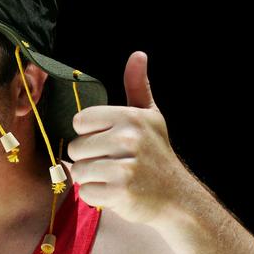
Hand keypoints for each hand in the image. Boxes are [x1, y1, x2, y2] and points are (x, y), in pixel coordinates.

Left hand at [67, 51, 188, 224]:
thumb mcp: (150, 117)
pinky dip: (96, 197)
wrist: (177, 198)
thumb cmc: (156, 155)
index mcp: (130, 117)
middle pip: (76, 148)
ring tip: (113, 178)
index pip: (80, 121)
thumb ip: (137, 86)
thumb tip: (138, 55)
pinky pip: (86, 191)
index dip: (89, 134)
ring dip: (91, 179)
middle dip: (88, 159)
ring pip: (78, 170)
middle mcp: (129, 138)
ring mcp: (126, 166)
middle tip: (112, 164)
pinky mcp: (121, 191)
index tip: (108, 142)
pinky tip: (115, 193)